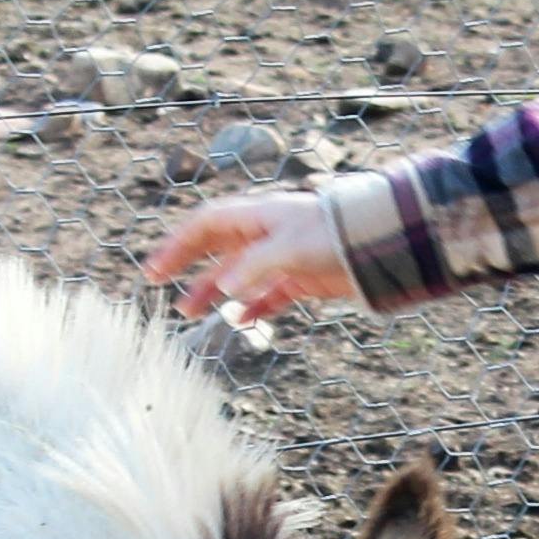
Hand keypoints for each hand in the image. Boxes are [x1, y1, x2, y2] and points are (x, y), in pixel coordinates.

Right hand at [145, 188, 360, 322]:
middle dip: (187, 266)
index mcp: (257, 217)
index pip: (206, 225)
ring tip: (190, 312)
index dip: (178, 245)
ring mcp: (282, 257)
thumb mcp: (291, 247)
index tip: (156, 270)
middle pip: (216, 249)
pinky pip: (268, 294)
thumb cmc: (336, 234)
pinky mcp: (301, 278)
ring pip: (238, 275)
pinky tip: (241, 321)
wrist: (382, 245)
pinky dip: (253, 307)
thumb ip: (255, 267)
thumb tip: (226, 290)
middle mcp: (265, 235)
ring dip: (213, 291)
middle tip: (159, 286)